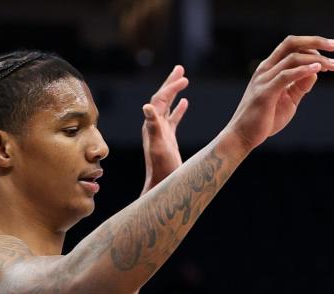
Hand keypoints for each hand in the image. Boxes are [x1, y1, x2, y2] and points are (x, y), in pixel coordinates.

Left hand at [141, 65, 189, 191]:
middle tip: (180, 68)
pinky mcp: (168, 139)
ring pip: (168, 106)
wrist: (162, 186)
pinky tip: (186, 103)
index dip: (170, 88)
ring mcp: (161, 132)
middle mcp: (154, 126)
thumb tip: (147, 106)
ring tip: (184, 79)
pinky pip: (173, 119)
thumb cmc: (162, 169)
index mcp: (152, 125)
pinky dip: (179, 110)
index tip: (184, 79)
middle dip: (171, 83)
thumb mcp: (159, 146)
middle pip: (162, 98)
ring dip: (175, 92)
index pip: (159, 100)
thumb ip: (153, 126)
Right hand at [223, 35, 333, 153]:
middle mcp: (266, 69)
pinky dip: (303, 70)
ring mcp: (264, 79)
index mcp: (270, 68)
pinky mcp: (265, 92)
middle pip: (292, 43)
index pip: (292, 46)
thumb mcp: (289, 100)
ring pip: (293, 58)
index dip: (313, 48)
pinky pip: (286, 75)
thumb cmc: (265, 119)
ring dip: (317, 60)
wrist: (242, 136)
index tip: (330, 61)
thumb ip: (300, 86)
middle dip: (316, 41)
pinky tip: (318, 69)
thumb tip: (316, 72)